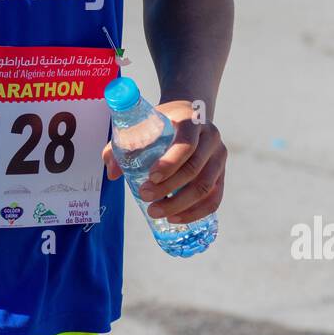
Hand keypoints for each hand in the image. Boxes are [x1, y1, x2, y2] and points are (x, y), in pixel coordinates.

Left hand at [102, 101, 226, 224]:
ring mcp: (219, 157)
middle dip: (169, 188)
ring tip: (156, 212)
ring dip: (180, 204)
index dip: (170, 163)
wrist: (189, 116)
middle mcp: (211, 137)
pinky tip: (175, 218)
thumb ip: (124, 144)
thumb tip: (112, 173)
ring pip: (205, 187)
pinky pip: (214, 198)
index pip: (186, 144)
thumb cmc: (161, 123)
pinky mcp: (221, 174)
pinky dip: (196, 212)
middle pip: (195, 168)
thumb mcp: (143, 123)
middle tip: (145, 196)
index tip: (151, 177)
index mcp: (192, 121)